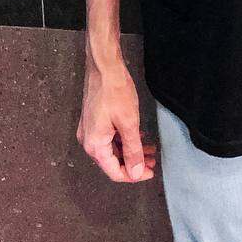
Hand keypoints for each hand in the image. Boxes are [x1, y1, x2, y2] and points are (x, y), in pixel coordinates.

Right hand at [77, 52, 157, 181]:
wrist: (104, 66)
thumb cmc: (115, 91)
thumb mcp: (129, 123)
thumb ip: (133, 150)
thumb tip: (135, 173)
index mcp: (95, 145)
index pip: (115, 172)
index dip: (134, 175)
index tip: (150, 172)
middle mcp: (88, 141)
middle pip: (113, 162)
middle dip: (134, 163)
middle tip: (152, 161)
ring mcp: (90, 130)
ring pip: (112, 149)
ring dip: (130, 151)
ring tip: (149, 150)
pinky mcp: (94, 120)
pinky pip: (109, 138)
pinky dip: (123, 140)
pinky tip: (138, 137)